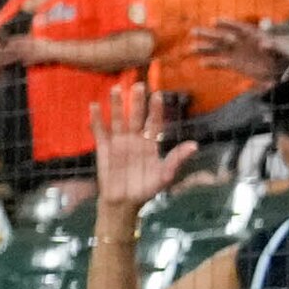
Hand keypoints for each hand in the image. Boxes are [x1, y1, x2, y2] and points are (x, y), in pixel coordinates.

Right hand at [89, 78, 193, 208]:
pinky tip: (94, 106)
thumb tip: (194, 145)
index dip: (156, 109)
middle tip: (138, 85)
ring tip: (116, 89)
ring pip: (118, 120)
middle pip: (136, 117)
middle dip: (137, 102)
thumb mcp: (165, 176)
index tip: (158, 95)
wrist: (124, 202)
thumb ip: (176, 160)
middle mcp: (135, 139)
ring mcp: (119, 142)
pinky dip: (96, 120)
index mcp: (151, 143)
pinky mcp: (104, 149)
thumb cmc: (146, 189)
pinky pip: (100, 131)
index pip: (154, 123)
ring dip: (117, 105)